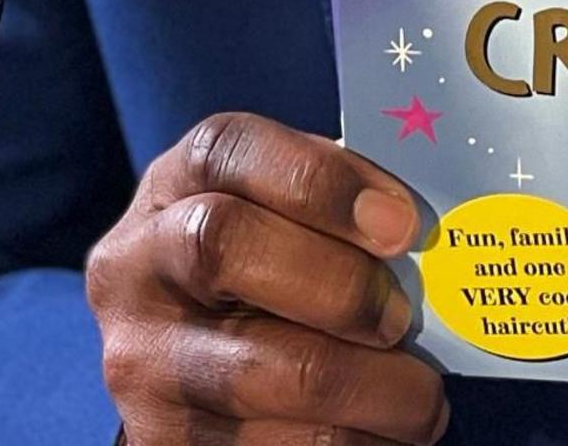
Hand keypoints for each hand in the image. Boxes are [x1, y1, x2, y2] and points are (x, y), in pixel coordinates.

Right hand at [85, 111, 449, 445]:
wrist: (184, 376)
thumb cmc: (259, 282)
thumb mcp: (274, 224)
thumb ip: (330, 212)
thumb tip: (431, 235)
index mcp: (173, 188)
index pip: (227, 150)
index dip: (320, 180)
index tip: (402, 225)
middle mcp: (136, 267)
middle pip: (225, 244)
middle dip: (341, 285)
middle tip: (404, 322)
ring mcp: (140, 360)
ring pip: (261, 370)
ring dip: (370, 390)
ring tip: (421, 401)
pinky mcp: (160, 441)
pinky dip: (349, 444)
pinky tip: (381, 437)